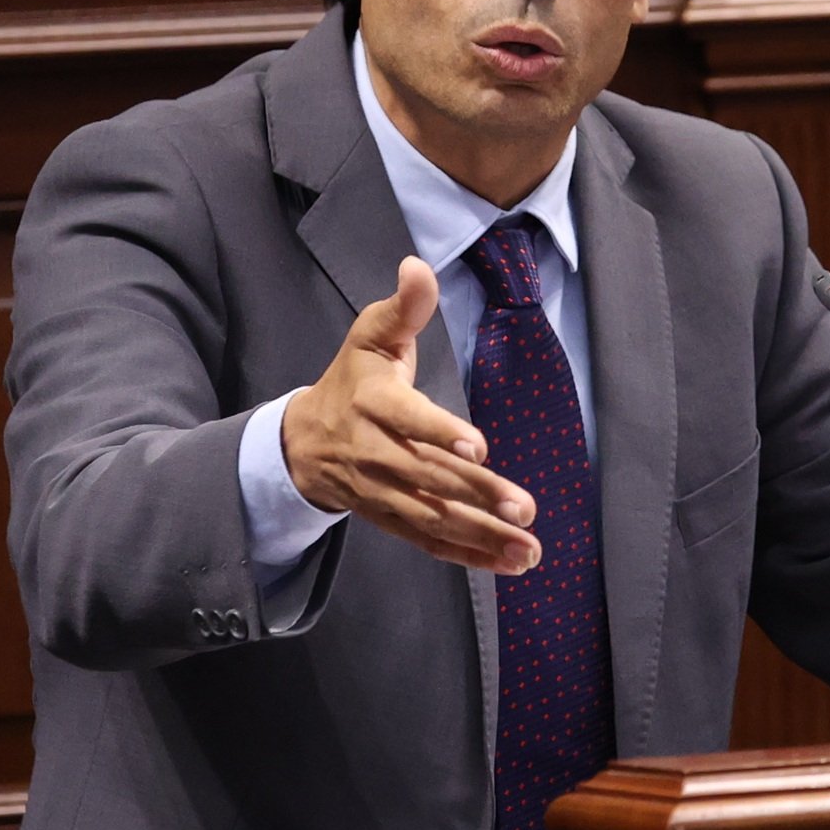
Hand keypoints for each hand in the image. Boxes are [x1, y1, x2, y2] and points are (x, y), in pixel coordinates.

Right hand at [283, 257, 539, 573]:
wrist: (301, 442)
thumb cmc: (351, 380)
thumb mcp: (369, 335)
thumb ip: (403, 306)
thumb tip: (418, 265)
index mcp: (372, 404)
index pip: (407, 421)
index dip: (440, 434)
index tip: (478, 449)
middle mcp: (375, 453)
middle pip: (428, 477)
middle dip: (477, 495)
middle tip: (524, 506)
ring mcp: (382, 492)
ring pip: (432, 519)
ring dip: (482, 536)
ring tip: (529, 548)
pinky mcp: (390, 520)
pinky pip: (429, 542)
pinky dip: (470, 557)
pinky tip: (509, 564)